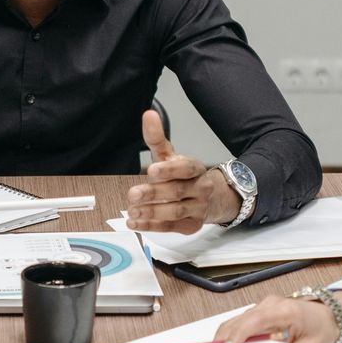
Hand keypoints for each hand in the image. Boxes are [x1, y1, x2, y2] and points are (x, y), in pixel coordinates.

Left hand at [125, 110, 236, 232]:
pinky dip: (152, 226)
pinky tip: (136, 223)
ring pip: (175, 211)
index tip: (152, 170)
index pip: (185, 168)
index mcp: (194, 168)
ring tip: (132, 211)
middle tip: (133, 194)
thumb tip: (149, 115)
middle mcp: (200, 188)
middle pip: (177, 191)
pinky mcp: (191, 226)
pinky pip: (171, 227)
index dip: (169, 170)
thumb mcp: (170, 156)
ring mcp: (197, 208)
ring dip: (152, 213)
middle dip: (154, 194)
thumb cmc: (183, 175)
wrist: (209, 198)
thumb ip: (157, 138)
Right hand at [202, 292, 341, 342]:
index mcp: (282, 311)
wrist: (330, 314)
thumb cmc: (321, 330)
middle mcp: (267, 306)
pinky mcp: (257, 315)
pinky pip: (236, 327)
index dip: (235, 337)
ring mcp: (260, 308)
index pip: (251, 322)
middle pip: (233, 325)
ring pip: (230, 326)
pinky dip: (225, 342)